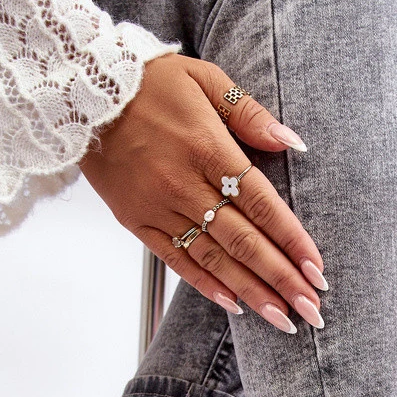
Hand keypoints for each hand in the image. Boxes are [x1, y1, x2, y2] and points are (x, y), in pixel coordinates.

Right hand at [78, 53, 325, 332]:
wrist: (79, 91)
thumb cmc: (149, 82)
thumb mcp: (205, 79)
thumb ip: (250, 114)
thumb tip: (292, 141)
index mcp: (208, 148)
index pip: (261, 204)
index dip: (291, 240)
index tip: (317, 270)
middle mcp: (184, 184)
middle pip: (243, 241)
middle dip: (281, 278)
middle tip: (311, 309)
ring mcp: (159, 207)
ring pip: (213, 258)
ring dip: (251, 292)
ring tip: (282, 318)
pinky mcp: (136, 221)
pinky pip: (176, 260)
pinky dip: (206, 284)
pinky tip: (234, 304)